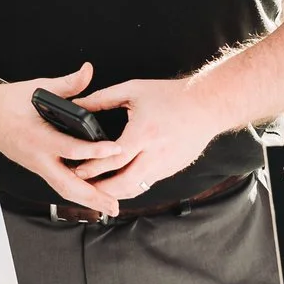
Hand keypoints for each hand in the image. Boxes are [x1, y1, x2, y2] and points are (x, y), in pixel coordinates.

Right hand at [0, 63, 137, 214]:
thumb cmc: (10, 102)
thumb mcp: (39, 88)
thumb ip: (67, 84)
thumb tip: (87, 71)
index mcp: (39, 137)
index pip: (70, 148)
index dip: (94, 150)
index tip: (115, 150)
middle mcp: (38, 157)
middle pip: (67, 184)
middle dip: (92, 196)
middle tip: (114, 204)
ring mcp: (38, 166)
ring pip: (63, 189)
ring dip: (86, 200)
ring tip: (109, 206)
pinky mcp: (39, 168)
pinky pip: (59, 184)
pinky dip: (76, 192)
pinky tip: (92, 195)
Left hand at [75, 75, 225, 203]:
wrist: (207, 105)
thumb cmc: (171, 95)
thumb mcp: (134, 90)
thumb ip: (103, 98)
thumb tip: (77, 105)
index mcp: (144, 133)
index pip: (114, 159)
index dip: (93, 168)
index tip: (76, 171)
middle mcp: (155, 154)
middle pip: (124, 183)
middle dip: (100, 189)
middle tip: (82, 188)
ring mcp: (165, 165)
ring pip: (135, 189)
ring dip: (114, 193)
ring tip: (96, 190)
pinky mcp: (171, 170)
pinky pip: (146, 184)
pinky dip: (130, 187)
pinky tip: (116, 185)